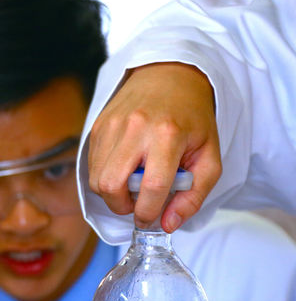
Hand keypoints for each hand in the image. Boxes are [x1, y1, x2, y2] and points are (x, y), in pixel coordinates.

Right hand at [88, 62, 221, 231]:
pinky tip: (124, 166)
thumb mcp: (209, 156)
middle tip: (136, 203)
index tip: (151, 219)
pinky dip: (105, 175)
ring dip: (111, 193)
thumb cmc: (192, 118)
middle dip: (121, 206)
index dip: (148, 213)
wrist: (170, 75)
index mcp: (168, 135)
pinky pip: (92, 165)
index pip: (151, 188)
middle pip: (111, 186)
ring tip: (131, 184)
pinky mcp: (98, 125)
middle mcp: (136, 128)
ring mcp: (112, 126)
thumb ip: (193, 195)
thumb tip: (167, 225)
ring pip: (96, 180)